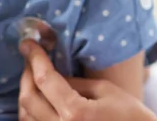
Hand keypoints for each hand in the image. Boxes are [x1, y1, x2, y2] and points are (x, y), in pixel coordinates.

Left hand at [18, 40, 156, 120]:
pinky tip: (40, 99)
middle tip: (31, 59)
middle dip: (26, 74)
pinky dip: (31, 111)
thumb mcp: (105, 90)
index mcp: (75, 113)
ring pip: (26, 115)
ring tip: (34, 76)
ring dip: (27, 93)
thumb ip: (74, 82)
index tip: (28, 43)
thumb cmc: (130, 116)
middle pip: (28, 98)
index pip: (44, 80)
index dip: (35, 58)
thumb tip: (53, 73)